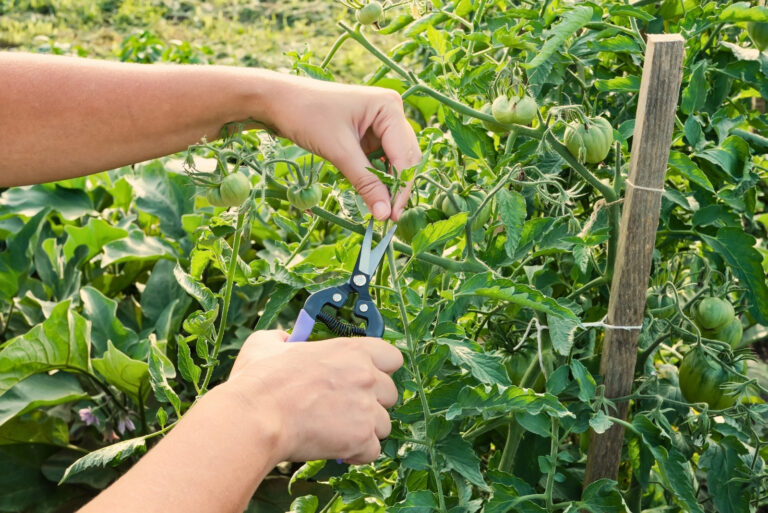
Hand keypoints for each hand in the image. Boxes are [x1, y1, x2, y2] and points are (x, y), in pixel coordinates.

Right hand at [223, 330, 402, 463]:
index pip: (392, 357)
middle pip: (390, 393)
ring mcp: (367, 407)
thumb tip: (285, 340)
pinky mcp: (361, 438)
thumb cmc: (259, 381)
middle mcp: (366, 376)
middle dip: (372, 403)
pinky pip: (372, 451)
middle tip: (344, 409)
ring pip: (383, 424)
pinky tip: (335, 448)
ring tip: (336, 432)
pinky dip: (356, 454)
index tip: (364, 379)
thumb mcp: (266, 344)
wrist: (255, 418)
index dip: (380, 369)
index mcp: (351, 350)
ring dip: (364, 430)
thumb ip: (283, 339)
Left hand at [260, 74, 421, 220]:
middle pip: (405, 158)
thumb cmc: (307, 115)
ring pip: (394, 162)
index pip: (404, 155)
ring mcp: (380, 123)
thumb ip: (365, 182)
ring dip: (388, 185)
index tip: (393, 215)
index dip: (401, 187)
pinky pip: (379, 160)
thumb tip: (384, 214)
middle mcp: (391, 112)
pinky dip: (376, 177)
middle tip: (389, 217)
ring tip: (380, 210)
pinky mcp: (368, 133)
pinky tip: (371, 195)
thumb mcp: (339, 150)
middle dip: (397, 187)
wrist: (277, 101)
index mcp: (389, 106)